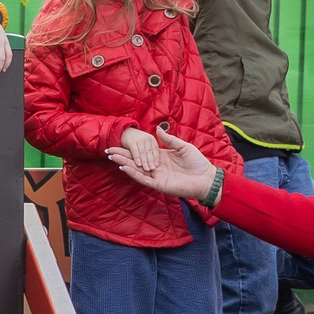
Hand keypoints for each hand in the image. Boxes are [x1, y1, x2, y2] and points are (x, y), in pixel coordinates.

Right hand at [104, 127, 219, 199]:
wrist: (206, 178)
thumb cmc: (197, 162)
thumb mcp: (183, 147)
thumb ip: (170, 140)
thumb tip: (158, 129)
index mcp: (161, 157)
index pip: (141, 153)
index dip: (129, 149)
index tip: (118, 143)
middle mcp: (156, 167)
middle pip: (135, 161)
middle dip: (121, 156)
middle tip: (108, 151)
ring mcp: (156, 176)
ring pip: (136, 169)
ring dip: (124, 163)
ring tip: (112, 158)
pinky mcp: (159, 184)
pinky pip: (143, 178)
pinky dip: (134, 173)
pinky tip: (124, 167)